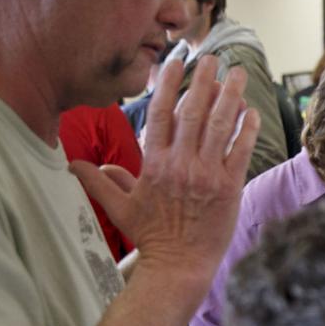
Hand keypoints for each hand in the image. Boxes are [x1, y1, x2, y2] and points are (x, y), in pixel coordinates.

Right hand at [70, 55, 259, 288]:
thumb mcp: (120, 208)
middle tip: (213, 59)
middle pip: (193, 113)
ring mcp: (206, 175)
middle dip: (204, 81)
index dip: (168, 84)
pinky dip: (247, 130)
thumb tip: (72, 165)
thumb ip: (100, 182)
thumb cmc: (151, 237)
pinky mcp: (229, 188)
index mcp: (154, 164)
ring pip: (220, 127)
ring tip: (238, 74)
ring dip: (231, 96)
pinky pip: (240, 151)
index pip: (160, 114)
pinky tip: (252, 110)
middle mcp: (180, 165)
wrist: (179, 266)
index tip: (176, 61)